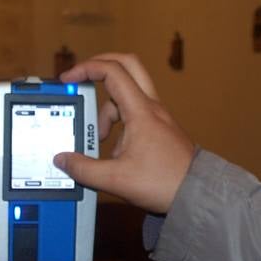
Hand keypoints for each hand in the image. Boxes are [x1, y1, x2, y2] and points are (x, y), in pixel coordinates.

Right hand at [53, 53, 194, 213]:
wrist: (197, 194)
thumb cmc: (165, 183)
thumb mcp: (115, 179)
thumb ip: (84, 169)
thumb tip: (63, 160)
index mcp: (141, 112)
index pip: (112, 71)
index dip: (87, 68)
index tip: (69, 78)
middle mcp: (151, 108)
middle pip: (127, 66)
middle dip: (101, 66)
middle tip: (82, 77)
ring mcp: (157, 117)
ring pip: (128, 94)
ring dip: (107, 108)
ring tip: (98, 137)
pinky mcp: (160, 128)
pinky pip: (134, 113)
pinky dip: (119, 123)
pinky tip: (115, 151)